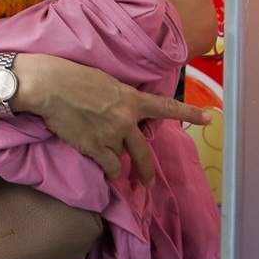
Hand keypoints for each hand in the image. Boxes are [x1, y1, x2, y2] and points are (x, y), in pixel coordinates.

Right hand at [18, 54, 211, 185]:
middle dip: (147, 170)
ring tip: (104, 162)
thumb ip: (119, 99)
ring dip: (114, 161)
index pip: (166, 106)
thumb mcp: (105, 82)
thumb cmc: (71, 76)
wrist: (49, 85)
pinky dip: (104, 169)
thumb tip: (123, 115)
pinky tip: (97, 164)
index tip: (210, 118)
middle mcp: (126, 119)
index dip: (190, 113)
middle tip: (148, 182)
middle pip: (144, 152)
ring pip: (121, 159)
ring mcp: (111, 135)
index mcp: (131, 98)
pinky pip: (107, 167)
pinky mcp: (95, 147)